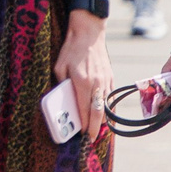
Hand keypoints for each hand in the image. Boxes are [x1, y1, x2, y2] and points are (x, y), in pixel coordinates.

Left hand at [56, 10, 112, 139]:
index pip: (84, 109)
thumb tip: (64, 99)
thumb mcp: (59, 67)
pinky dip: (107, 108)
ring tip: (96, 129)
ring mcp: (106, 81)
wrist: (88, 33)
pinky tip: (102, 114)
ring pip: (106, 107)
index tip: (82, 135)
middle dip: (94, 128)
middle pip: (98, 113)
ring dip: (102, 120)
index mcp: (83, 82)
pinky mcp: (111, 78)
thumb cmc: (71, 49)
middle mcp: (97, 84)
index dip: (83, 124)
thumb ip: (62, 85)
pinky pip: (110, 98)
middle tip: (90, 138)